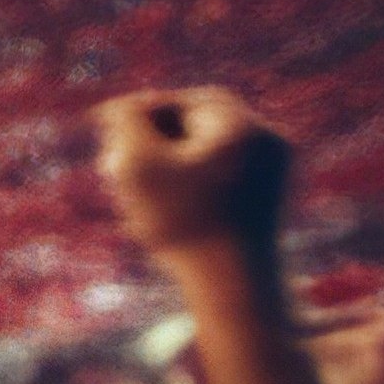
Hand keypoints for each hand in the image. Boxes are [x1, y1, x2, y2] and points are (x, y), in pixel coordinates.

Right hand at [95, 88, 287, 262]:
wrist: (236, 283)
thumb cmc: (183, 222)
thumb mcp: (137, 163)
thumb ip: (126, 120)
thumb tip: (126, 105)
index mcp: (242, 124)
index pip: (180, 101)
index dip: (139, 113)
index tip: (106, 129)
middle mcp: (268, 139)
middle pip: (199, 124)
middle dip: (155, 138)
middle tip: (117, 159)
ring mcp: (276, 169)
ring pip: (210, 150)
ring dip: (171, 161)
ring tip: (134, 186)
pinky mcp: (271, 197)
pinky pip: (226, 173)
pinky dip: (193, 180)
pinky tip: (166, 205)